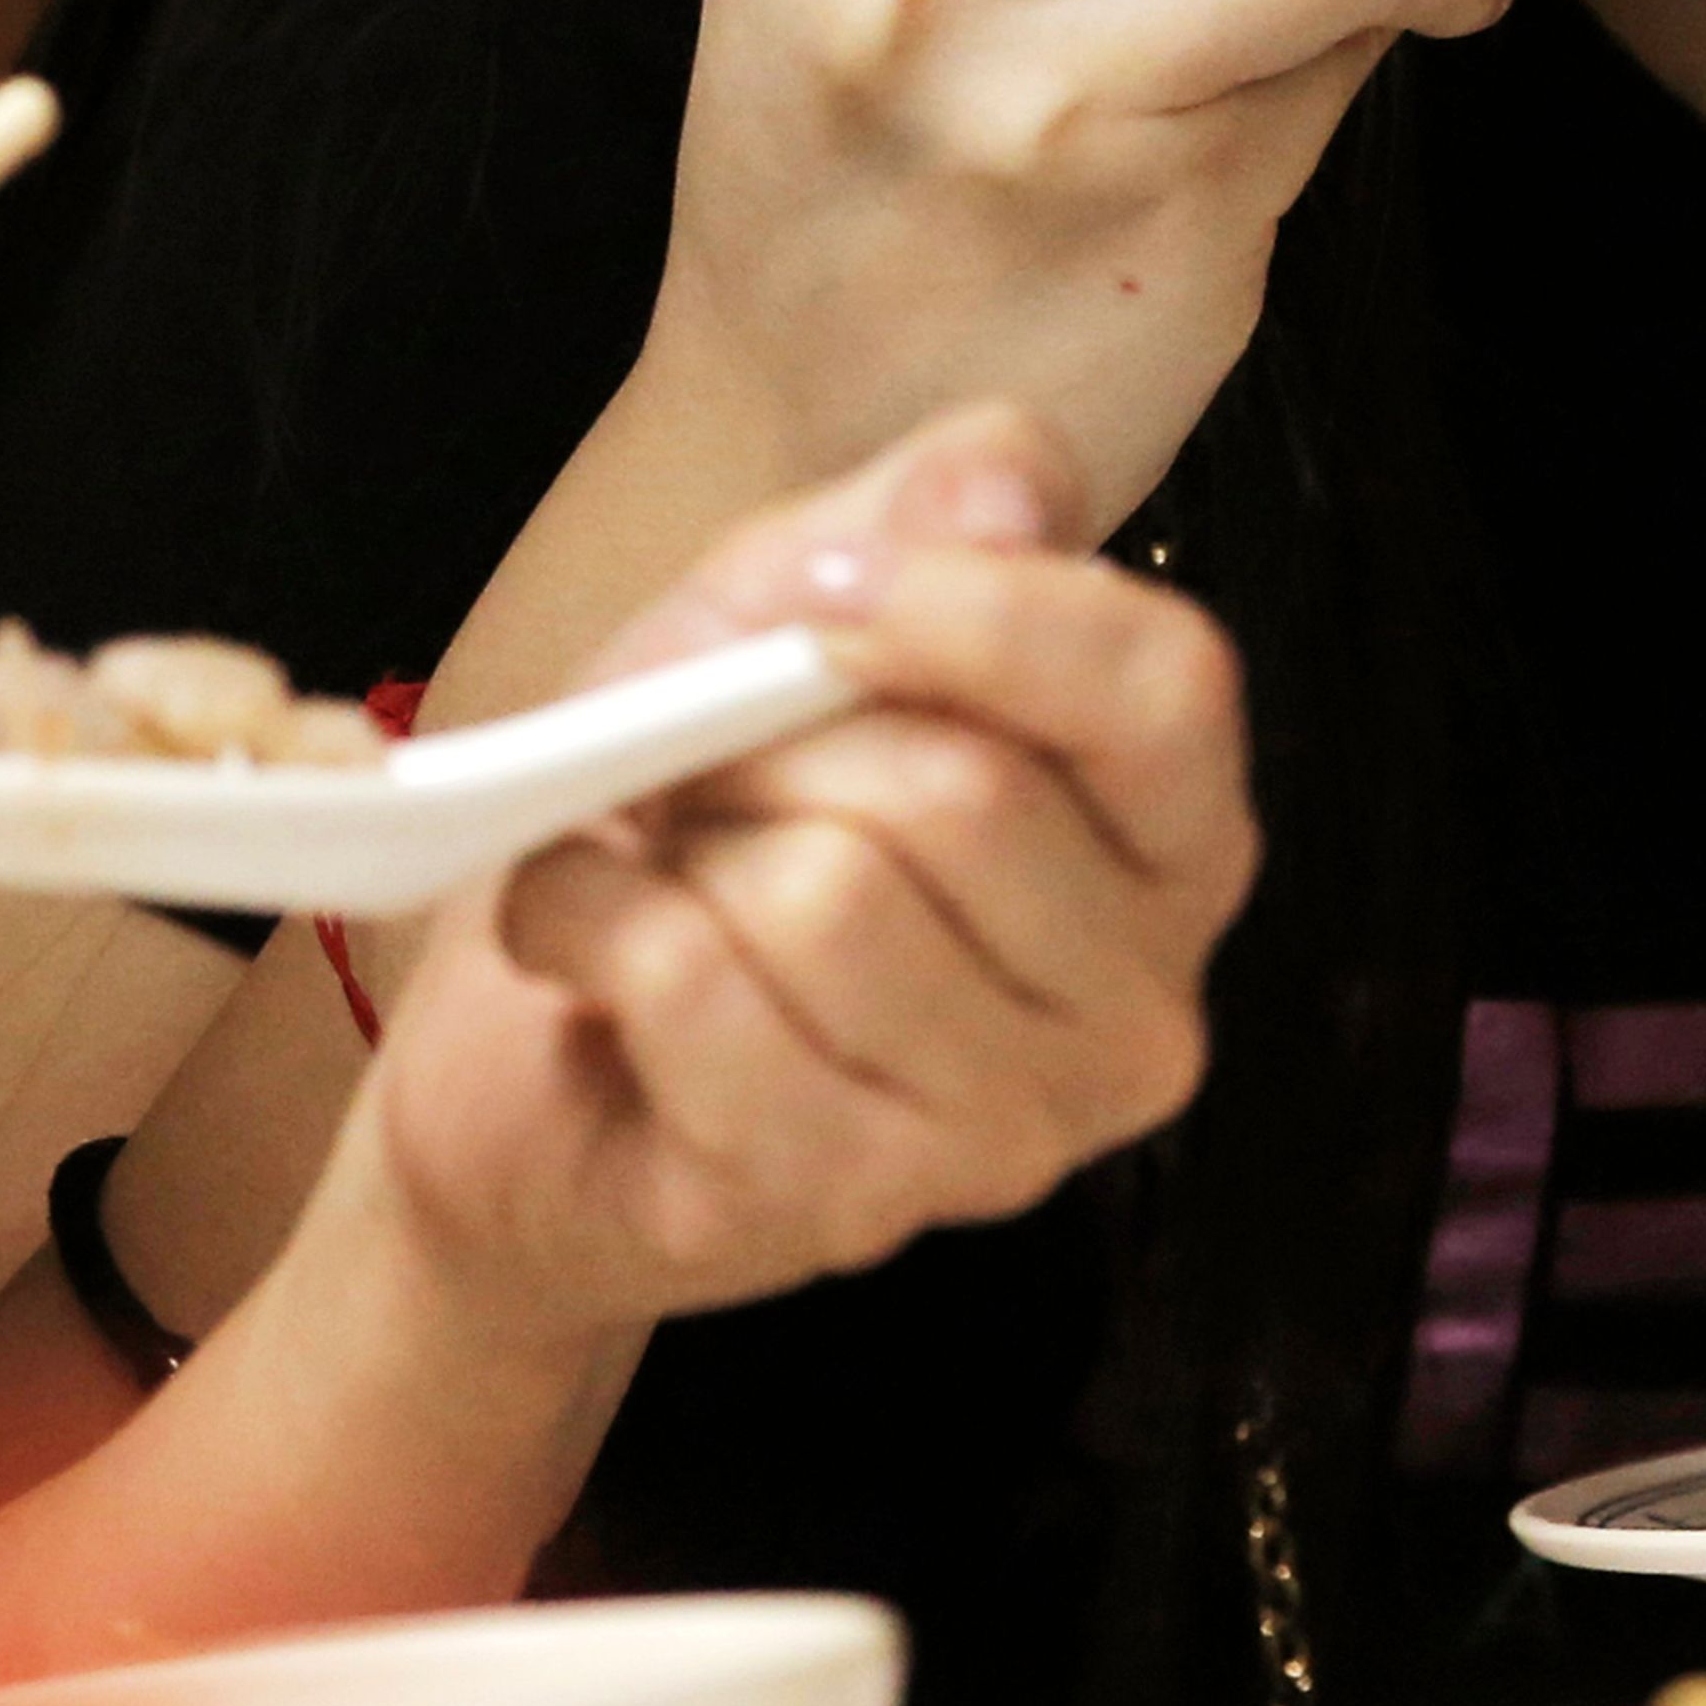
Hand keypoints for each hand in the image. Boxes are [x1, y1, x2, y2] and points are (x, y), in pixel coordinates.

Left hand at [334, 400, 1257, 1337]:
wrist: (532, 1070)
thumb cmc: (703, 828)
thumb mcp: (795, 610)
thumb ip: (922, 515)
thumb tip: (999, 496)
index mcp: (1173, 846)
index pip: (1168, 690)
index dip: (986, 612)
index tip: (818, 590)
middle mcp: (1138, 1011)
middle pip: (964, 792)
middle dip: (770, 742)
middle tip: (698, 770)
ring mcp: (1008, 1136)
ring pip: (827, 897)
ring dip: (681, 847)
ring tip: (659, 868)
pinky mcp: (849, 1209)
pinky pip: (701, 992)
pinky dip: (586, 924)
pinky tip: (583, 943)